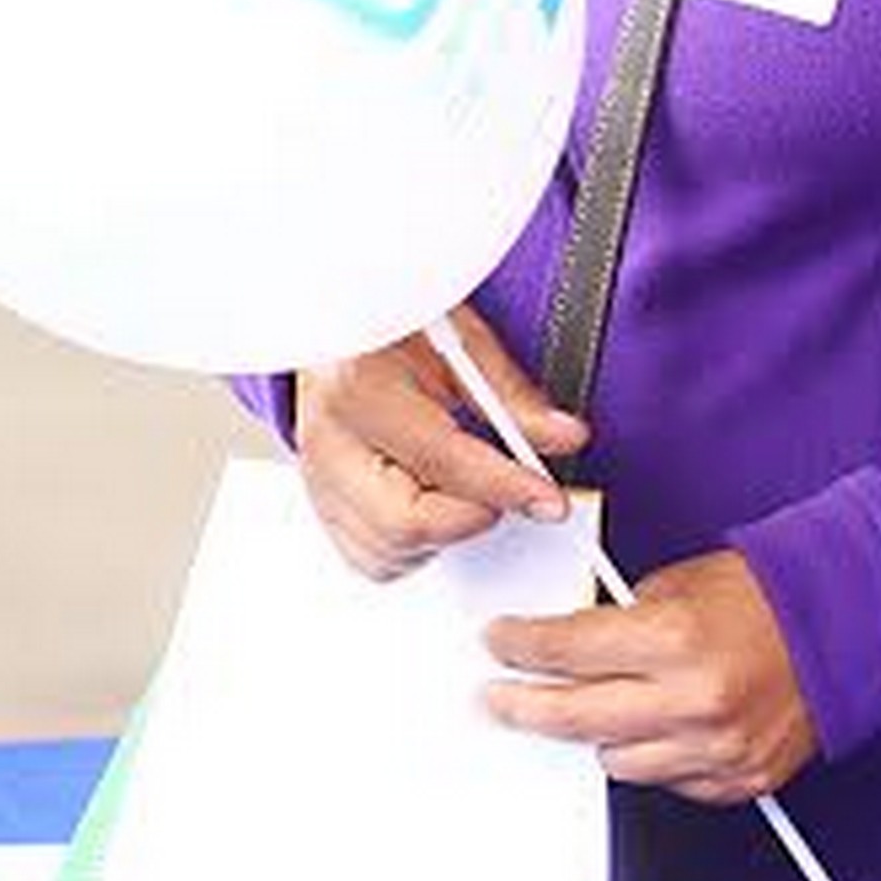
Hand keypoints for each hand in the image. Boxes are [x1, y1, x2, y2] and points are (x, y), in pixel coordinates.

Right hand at [290, 303, 586, 581]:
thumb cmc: (388, 326)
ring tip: (466, 489)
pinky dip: (412, 546)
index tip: (548, 499)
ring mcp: (317, 477)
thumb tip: (562, 437)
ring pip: (388, 552)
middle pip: (405, 524)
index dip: (506, 486)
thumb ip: (512, 394)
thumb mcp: (458, 339)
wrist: (335, 325)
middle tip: (508, 489)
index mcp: (357, 385)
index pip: (441, 460)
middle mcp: (328, 440)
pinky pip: (370, 555)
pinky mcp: (320, 501)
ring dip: (442, 534)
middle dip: (472, 516)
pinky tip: (432, 505)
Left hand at [483, 547, 816, 802]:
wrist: (845, 625)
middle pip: (573, 717)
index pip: (565, 650)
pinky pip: (666, 781)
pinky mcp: (738, 778)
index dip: (519, 645)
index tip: (499, 643)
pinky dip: (652, 756)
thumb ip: (617, 624)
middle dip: (523, 704)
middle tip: (497, 697)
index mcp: (676, 639)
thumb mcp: (675, 586)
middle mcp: (695, 699)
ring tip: (589, 708)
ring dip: (595, 734)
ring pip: (614, 760)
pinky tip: (652, 727)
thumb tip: (562, 648)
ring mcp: (717, 746)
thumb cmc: (766, 598)